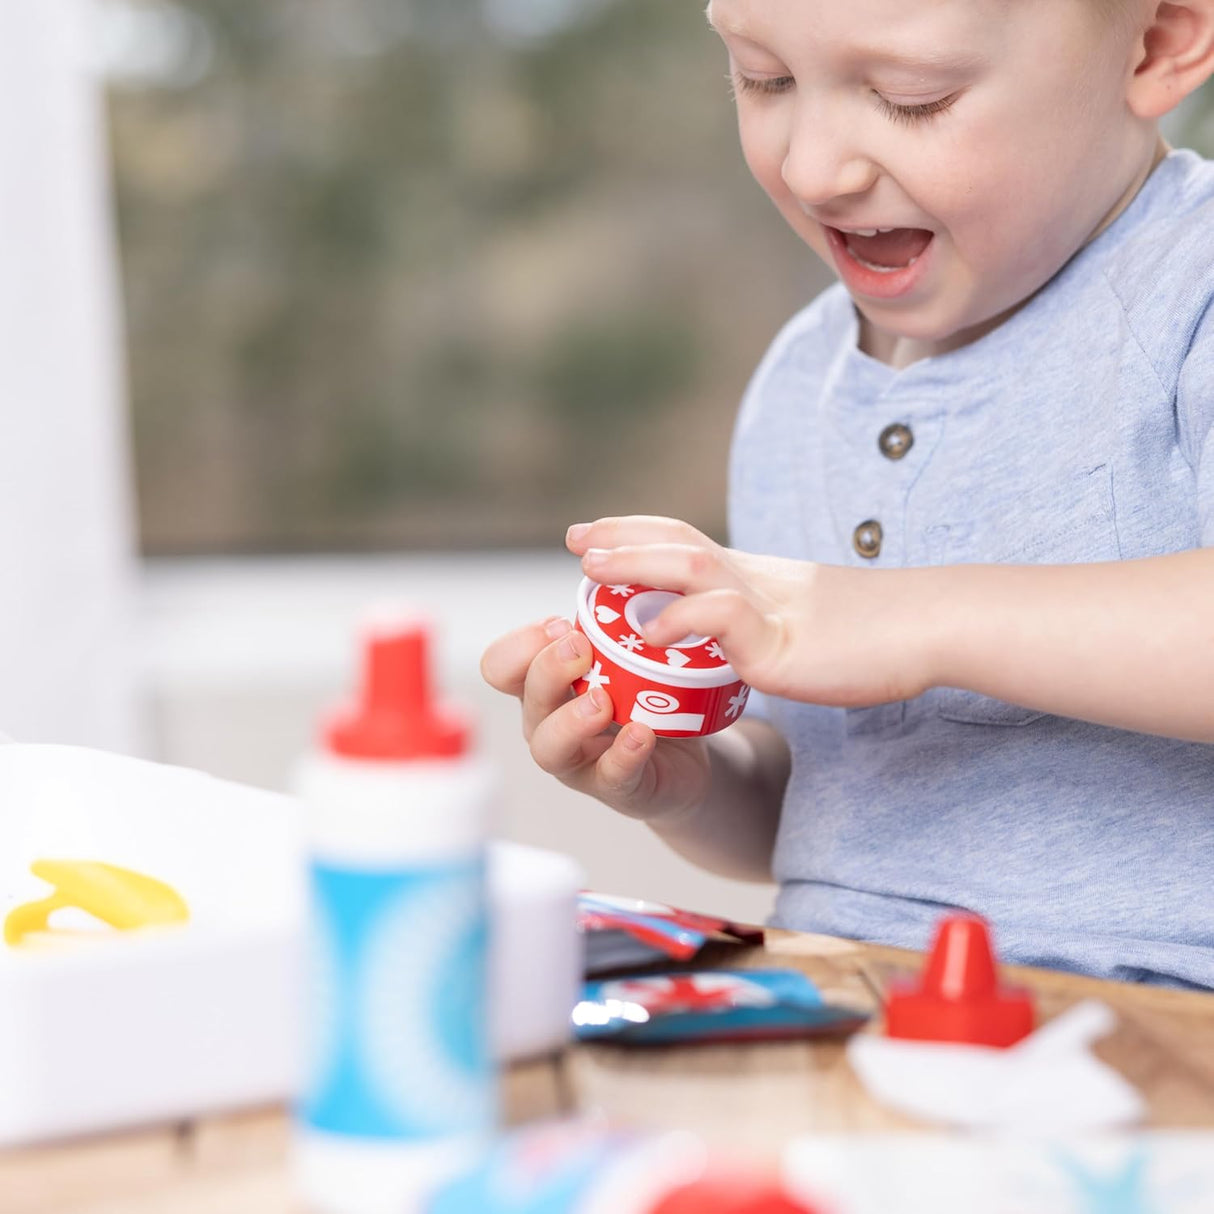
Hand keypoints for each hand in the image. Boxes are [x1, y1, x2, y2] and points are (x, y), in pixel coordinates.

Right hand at [479, 615, 713, 823]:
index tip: (560, 623)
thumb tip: (610, 552)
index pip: (500, 664)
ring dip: (572, 718)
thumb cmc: (642, 691)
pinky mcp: (619, 786)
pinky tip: (642, 733)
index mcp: (542, 682)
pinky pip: (611, 776)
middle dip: (547, 667)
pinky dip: (624, 753)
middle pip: (525, 697)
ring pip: (550, 746)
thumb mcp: (620, 648)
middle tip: (580, 646)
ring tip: (602, 700)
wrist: (686, 753)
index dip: (521, 643)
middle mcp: (549, 720)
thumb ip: (608, 615)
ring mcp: (579, 759)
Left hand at [567, 515, 934, 707]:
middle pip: (677, 545)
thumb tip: (737, 631)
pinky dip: (684, 619)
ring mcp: (765, 609)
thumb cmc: (872, 631)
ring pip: (690, 570)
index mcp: (754, 578)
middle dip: (622, 540)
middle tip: (576, 539)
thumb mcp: (803, 617)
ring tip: (593, 566)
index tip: (593, 535)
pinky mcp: (780, 643)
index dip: (636, 535)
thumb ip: (761, 621)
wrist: (927, 627)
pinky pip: (724, 620)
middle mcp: (753, 582)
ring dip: (638, 564)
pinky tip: (653, 629)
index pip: (685, 543)